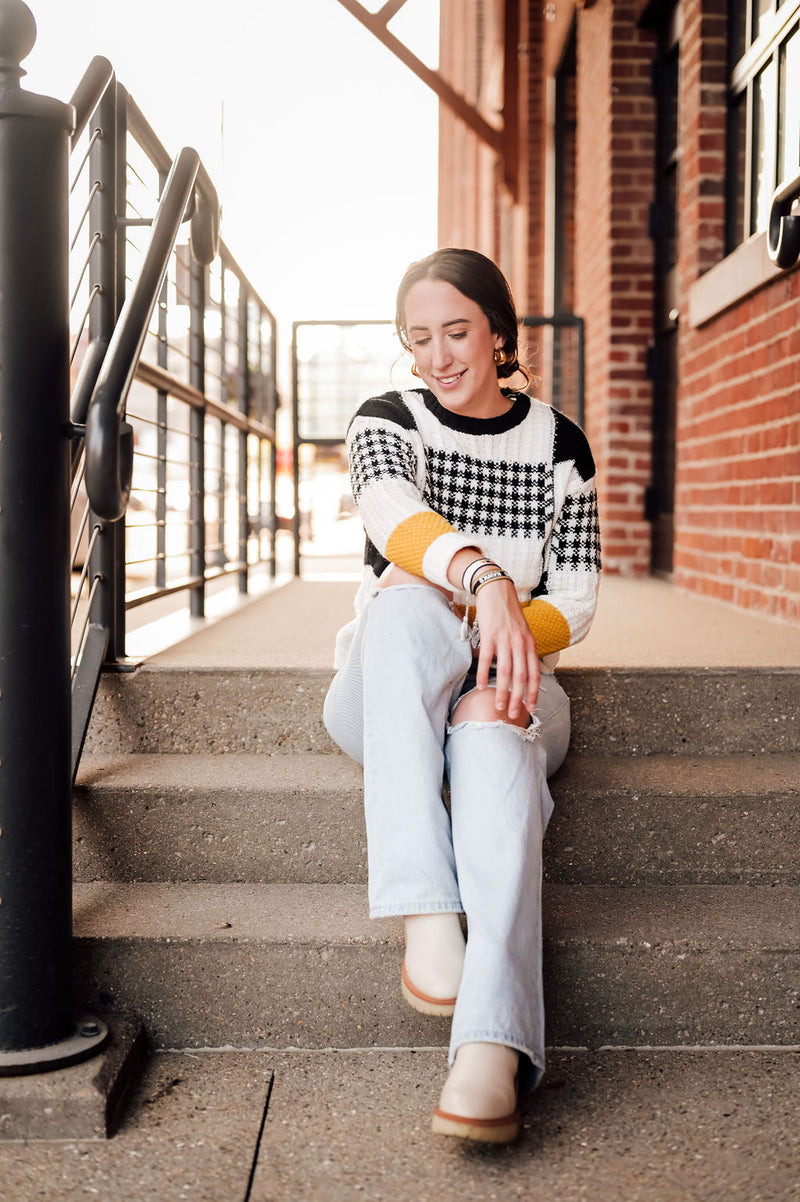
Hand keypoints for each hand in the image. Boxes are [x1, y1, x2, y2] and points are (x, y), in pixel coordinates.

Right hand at [474, 578, 539, 716]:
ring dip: (501, 692)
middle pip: (520, 677)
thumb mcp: (524, 631)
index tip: (529, 708)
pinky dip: (482, 675)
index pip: (534, 673)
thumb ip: (525, 650)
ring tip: (498, 707)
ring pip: (504, 672)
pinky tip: (481, 688)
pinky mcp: (489, 636)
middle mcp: (520, 644)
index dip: (533, 693)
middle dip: (517, 698)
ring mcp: (504, 640)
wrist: (497, 590)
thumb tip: (524, 671)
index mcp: (530, 644)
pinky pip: (486, 660)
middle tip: (512, 715)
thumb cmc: (509, 613)